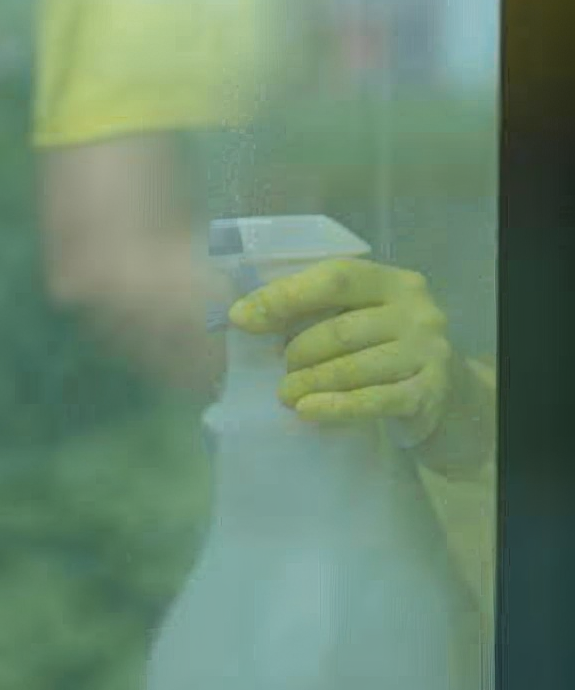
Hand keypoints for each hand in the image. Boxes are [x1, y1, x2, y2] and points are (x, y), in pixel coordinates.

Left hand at [228, 258, 452, 448]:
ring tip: (285, 395)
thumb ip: (309, 308)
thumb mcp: (354, 316)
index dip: (285, 296)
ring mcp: (429, 352)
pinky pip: (375, 400)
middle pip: (340, 330)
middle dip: (298, 352)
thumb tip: (242, 315)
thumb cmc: (381, 346)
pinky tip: (308, 410)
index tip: (242, 317)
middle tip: (280, 370)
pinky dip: (336, 407)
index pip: (334, 279)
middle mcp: (417, 312)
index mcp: (392, 281)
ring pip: (353, 367)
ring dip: (309, 383)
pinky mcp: (430, 393)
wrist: (448, 393)